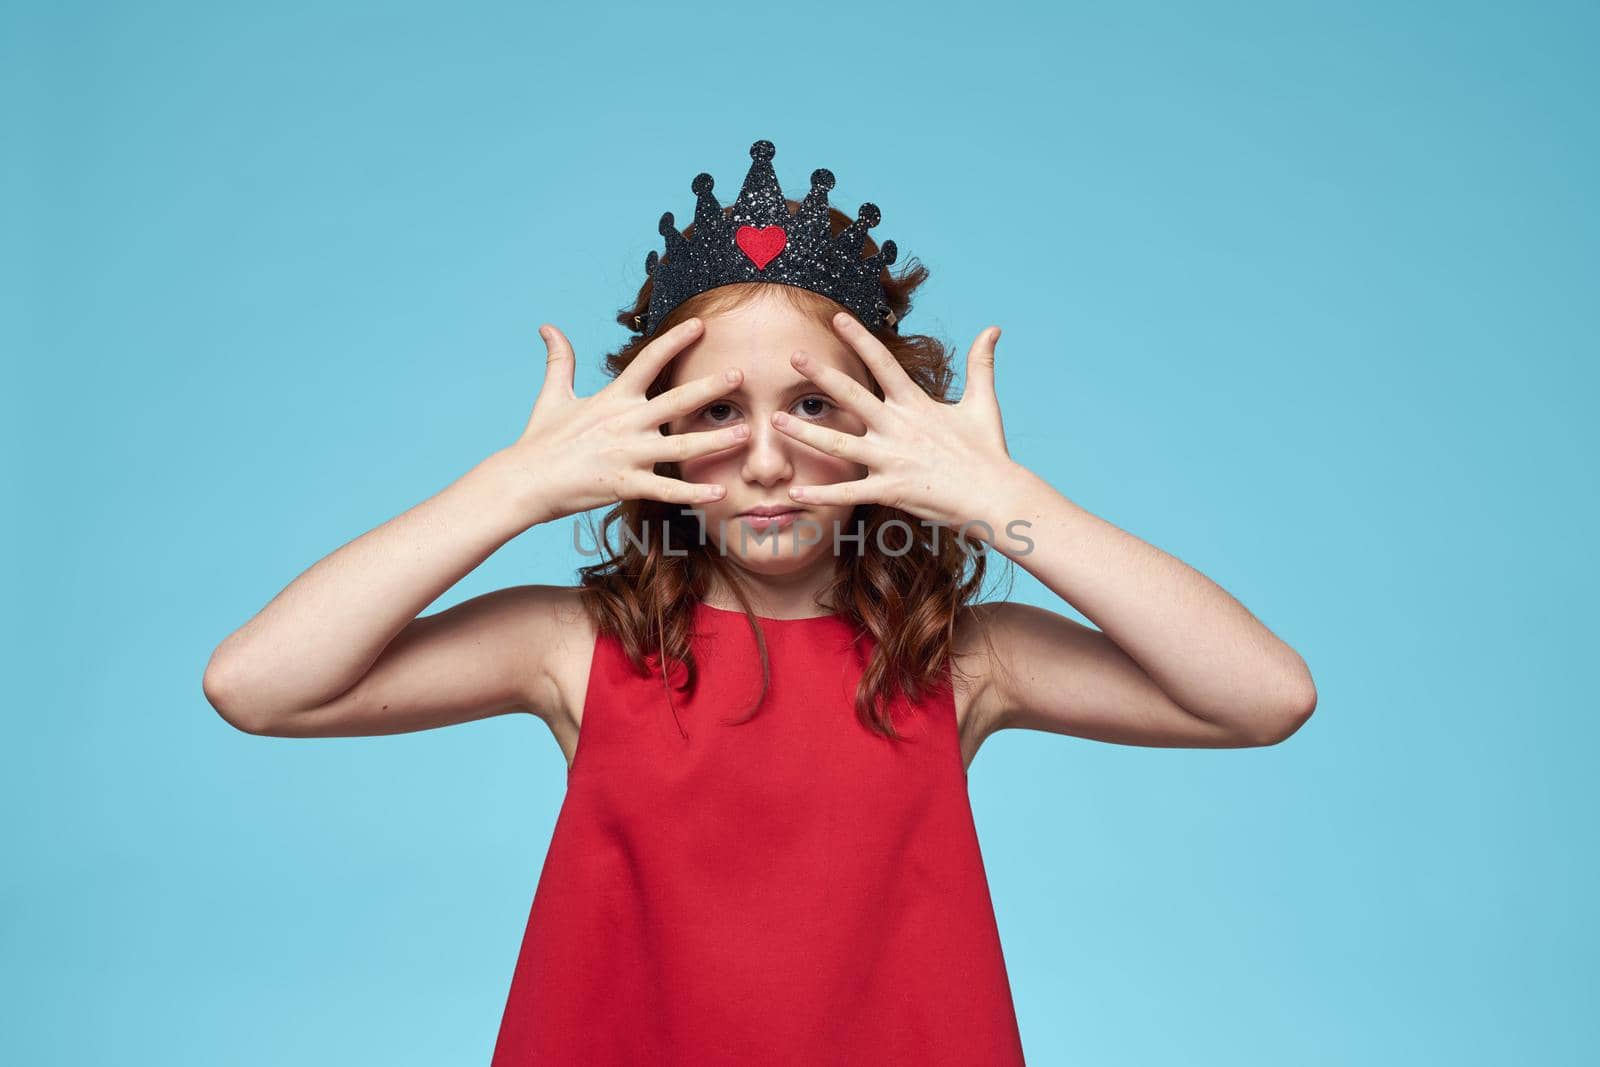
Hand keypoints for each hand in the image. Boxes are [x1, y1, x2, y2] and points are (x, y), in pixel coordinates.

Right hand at [491, 317, 750, 526]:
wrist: (525, 480)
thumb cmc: (540, 440)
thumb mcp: (552, 395)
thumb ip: (559, 360)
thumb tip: (547, 327)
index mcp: (613, 398)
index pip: (649, 361)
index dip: (674, 340)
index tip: (700, 325)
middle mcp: (626, 422)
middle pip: (675, 400)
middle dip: (710, 387)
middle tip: (740, 376)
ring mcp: (628, 454)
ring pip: (680, 446)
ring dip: (714, 441)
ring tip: (744, 434)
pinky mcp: (626, 484)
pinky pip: (666, 490)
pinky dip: (692, 494)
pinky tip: (718, 494)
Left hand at [773, 312, 1019, 530]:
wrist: (995, 494)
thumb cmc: (988, 451)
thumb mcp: (984, 402)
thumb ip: (982, 364)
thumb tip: (994, 328)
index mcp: (916, 405)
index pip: (882, 363)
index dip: (859, 339)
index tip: (836, 319)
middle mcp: (898, 428)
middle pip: (852, 396)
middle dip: (821, 375)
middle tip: (793, 357)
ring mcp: (892, 460)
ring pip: (839, 444)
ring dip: (805, 433)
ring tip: (775, 420)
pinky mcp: (890, 490)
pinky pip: (848, 493)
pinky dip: (821, 494)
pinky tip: (795, 492)